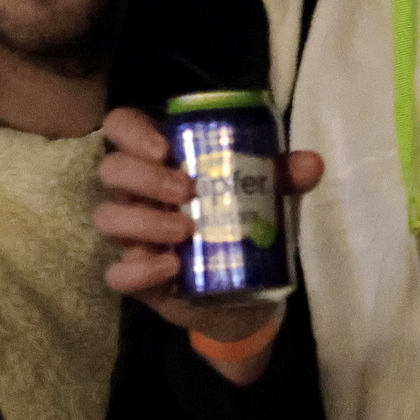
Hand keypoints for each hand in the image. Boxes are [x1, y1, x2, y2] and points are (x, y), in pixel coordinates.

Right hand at [95, 106, 322, 381]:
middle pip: (112, 170)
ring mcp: (131, 236)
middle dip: (144, 177)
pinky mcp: (136, 277)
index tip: (163, 147)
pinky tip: (172, 266)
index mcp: (161, 162)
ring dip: (143, 220)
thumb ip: (285, 177)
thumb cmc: (246, 225)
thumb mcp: (270, 197)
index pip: (122, 128)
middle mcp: (137, 193)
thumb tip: (311, 163)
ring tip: (187, 230)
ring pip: (108, 218)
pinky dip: (140, 269)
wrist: (248, 291)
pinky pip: (117, 274)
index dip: (131, 130)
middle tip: (187, 190)